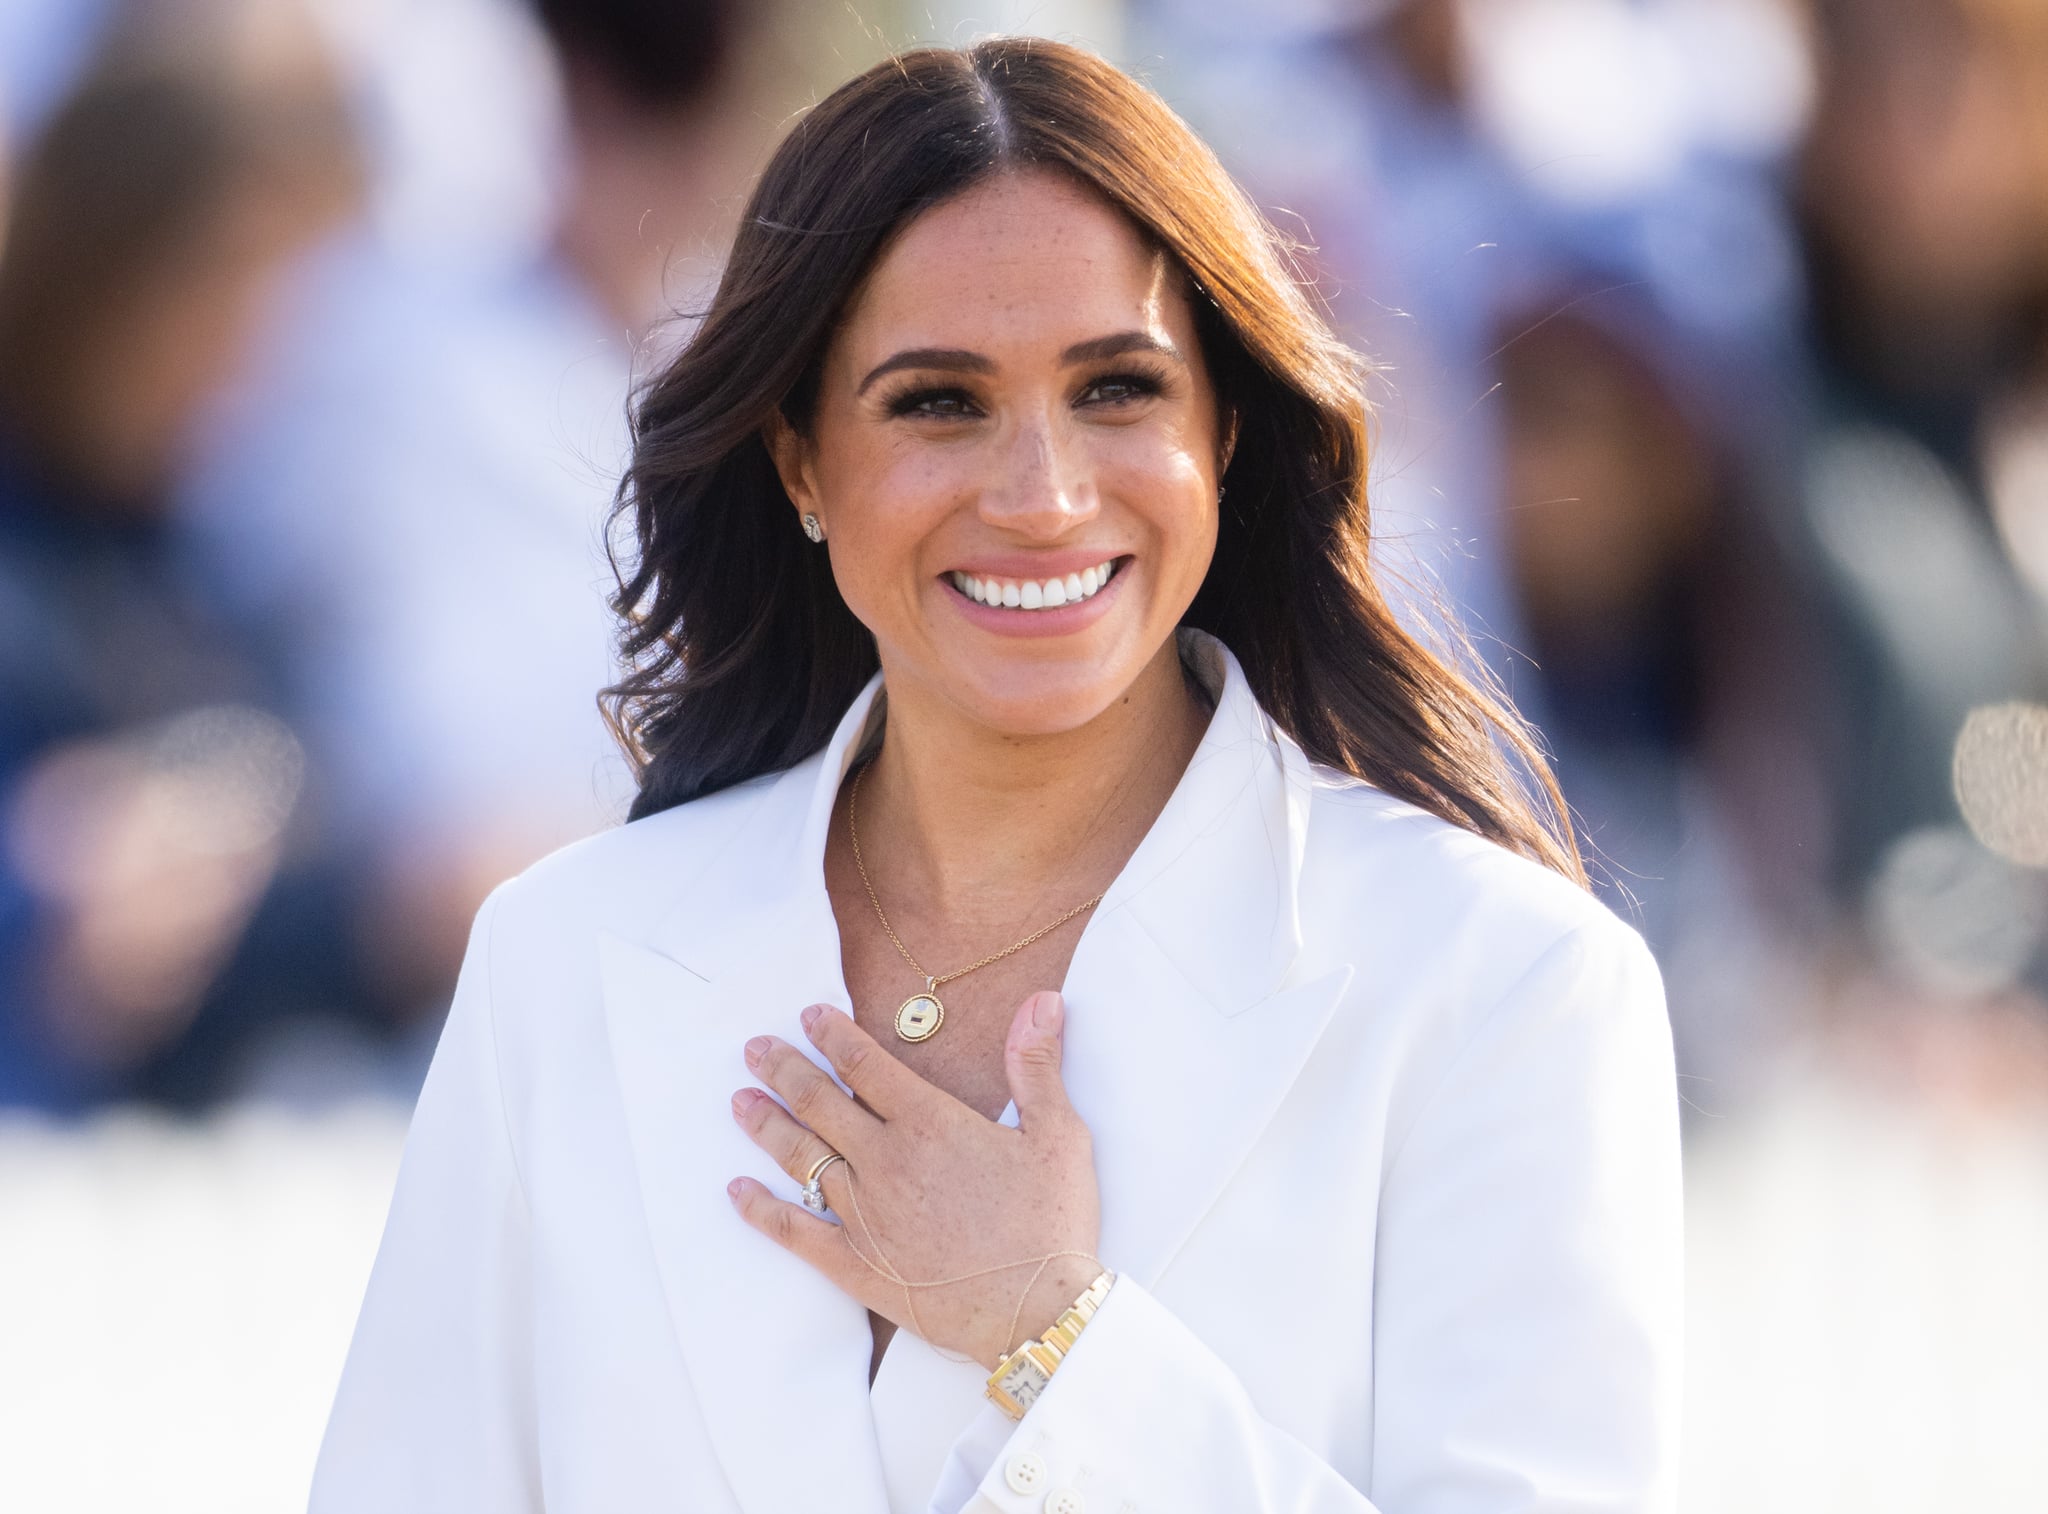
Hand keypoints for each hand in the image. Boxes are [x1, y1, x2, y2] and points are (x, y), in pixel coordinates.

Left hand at [728, 989, 1101, 1369]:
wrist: (1035, 1311)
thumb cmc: (1050, 1223)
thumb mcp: (1058, 1134)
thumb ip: (1037, 1065)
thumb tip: (1044, 1000)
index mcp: (929, 1123)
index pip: (865, 1064)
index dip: (833, 1035)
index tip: (809, 1015)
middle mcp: (884, 1160)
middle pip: (819, 1102)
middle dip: (783, 1069)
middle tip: (754, 1048)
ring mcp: (863, 1214)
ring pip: (800, 1157)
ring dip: (766, 1125)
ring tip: (740, 1101)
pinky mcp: (854, 1263)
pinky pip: (794, 1230)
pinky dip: (761, 1209)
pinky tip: (738, 1191)